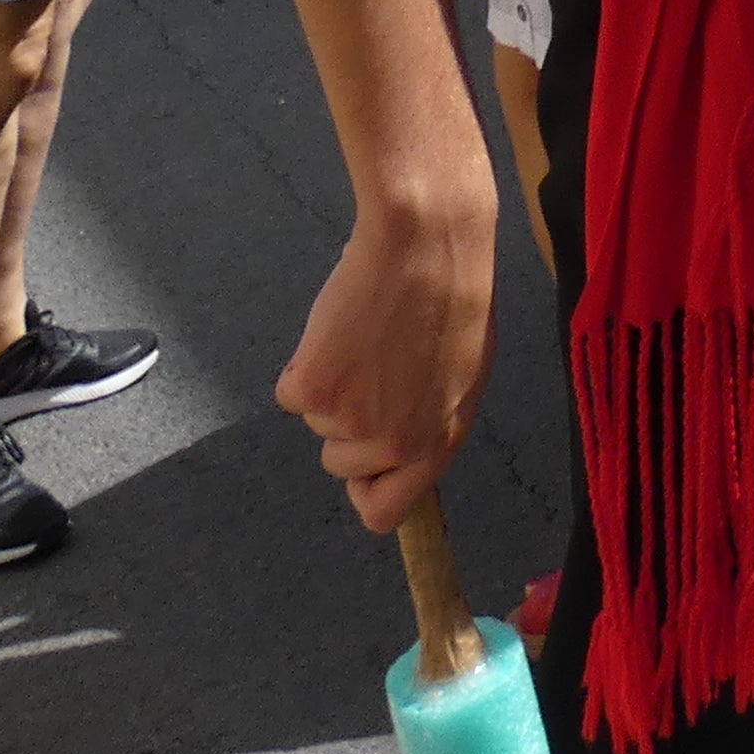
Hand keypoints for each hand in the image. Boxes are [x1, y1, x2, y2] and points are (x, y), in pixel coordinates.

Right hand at [276, 206, 495, 534]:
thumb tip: (398, 444)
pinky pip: (289, 392)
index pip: (386, 511)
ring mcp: (351, 420)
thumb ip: (431, 417)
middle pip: (340, 463)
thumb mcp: (464, 370)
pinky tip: (338, 327)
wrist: (428, 243)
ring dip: (331, 386)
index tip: (359, 466)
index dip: (366, 488)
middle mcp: (395, 443)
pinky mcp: (313, 389)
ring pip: (317, 422)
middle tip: (371, 367)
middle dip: (347, 421)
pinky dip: (304, 363)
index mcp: (439, 441)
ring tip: (364, 336)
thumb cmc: (454, 292)